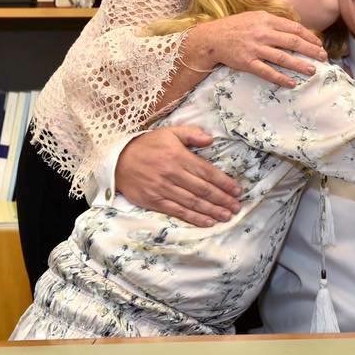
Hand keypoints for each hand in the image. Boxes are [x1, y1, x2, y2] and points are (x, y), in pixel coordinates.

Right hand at [115, 126, 241, 226]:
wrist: (116, 160)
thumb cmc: (147, 145)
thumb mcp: (169, 132)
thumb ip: (191, 134)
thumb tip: (211, 139)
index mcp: (178, 156)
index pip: (207, 172)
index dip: (224, 182)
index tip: (237, 190)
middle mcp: (172, 174)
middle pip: (203, 189)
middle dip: (222, 199)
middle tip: (236, 207)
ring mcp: (163, 189)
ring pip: (193, 202)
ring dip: (212, 211)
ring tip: (227, 216)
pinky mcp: (154, 201)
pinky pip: (177, 211)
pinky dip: (193, 218)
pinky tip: (207, 222)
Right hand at [189, 11, 327, 87]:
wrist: (211, 39)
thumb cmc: (235, 27)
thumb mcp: (255, 16)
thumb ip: (273, 22)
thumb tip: (294, 29)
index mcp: (266, 20)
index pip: (294, 28)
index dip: (309, 37)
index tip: (319, 44)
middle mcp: (263, 33)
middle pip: (293, 42)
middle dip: (311, 50)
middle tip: (323, 57)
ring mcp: (255, 49)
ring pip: (283, 58)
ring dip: (300, 65)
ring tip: (312, 70)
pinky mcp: (247, 63)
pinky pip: (268, 72)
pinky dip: (281, 78)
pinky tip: (292, 83)